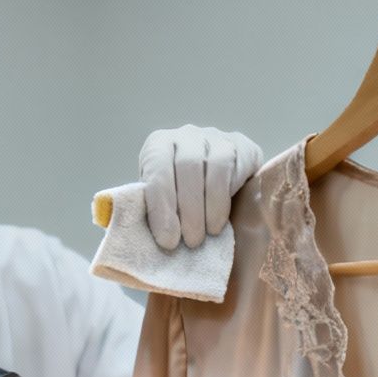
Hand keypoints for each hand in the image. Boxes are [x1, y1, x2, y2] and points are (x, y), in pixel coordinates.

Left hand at [138, 125, 263, 250]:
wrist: (219, 197)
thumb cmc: (180, 205)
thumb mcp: (159, 205)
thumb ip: (147, 210)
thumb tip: (135, 225)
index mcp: (158, 146)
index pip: (157, 168)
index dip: (161, 205)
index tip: (167, 240)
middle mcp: (187, 135)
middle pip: (188, 165)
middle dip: (188, 208)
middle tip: (191, 241)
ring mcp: (216, 138)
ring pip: (215, 164)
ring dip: (211, 204)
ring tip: (210, 232)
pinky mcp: (243, 146)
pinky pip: (236, 167)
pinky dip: (228, 196)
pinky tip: (222, 218)